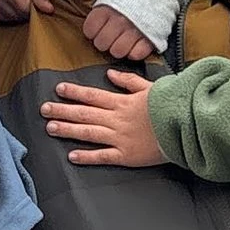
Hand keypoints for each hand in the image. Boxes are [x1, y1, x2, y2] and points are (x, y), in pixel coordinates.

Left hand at [41, 68, 163, 167]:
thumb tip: (109, 73)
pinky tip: (72, 156)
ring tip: (50, 128)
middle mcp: (117, 119)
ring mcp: (120, 137)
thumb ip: (128, 81)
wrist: (185, 125)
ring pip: (88, 132)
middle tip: (43, 109)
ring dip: (68, 129)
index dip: (74, 92)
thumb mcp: (150, 87)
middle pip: (85, 113)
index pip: (93, 95)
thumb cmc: (170, 106)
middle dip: (63, 110)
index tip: (58, 89)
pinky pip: (103, 156)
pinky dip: (87, 156)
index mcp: (122, 102)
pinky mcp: (126, 155)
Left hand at [81, 0, 158, 62]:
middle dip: (104, 43)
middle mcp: (119, 20)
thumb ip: (100, 10)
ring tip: (122, 41)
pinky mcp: (149, 39)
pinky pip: (136, 55)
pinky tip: (134, 44)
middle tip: (110, 37)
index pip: (90, 30)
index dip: (92, 32)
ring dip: (118, 49)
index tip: (97, 30)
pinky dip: (134, 52)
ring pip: (117, 52)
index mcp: (107, 8)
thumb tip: (91, 27)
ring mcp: (135, 30)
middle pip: (102, 44)